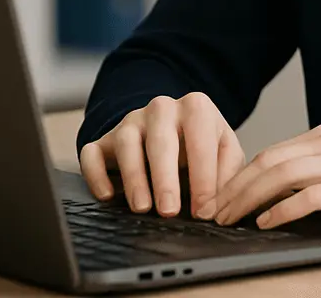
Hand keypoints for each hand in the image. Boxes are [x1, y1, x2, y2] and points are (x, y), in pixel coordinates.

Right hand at [79, 93, 243, 219]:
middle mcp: (162, 109)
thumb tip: (219, 206)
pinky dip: (97, 175)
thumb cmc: (200, 145)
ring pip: (127, 143)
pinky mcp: (105, 139)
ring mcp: (131, 121)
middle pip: (161, 141)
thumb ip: (228, 173)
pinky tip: (107, 196)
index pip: (200, 142)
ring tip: (142, 207)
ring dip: (134, 177)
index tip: (204, 210)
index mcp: (196, 108)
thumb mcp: (224, 151)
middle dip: (165, 178)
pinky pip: (93, 153)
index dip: (203, 178)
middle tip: (170, 212)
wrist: (170, 129)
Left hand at [212, 122, 320, 241]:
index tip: (218, 198)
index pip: (272, 152)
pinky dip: (283, 210)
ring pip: (284, 175)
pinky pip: (311, 196)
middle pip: (270, 160)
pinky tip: (267, 223)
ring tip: (229, 219)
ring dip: (249, 199)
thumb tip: (272, 197)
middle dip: (235, 187)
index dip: (239, 176)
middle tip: (212, 211)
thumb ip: (318, 174)